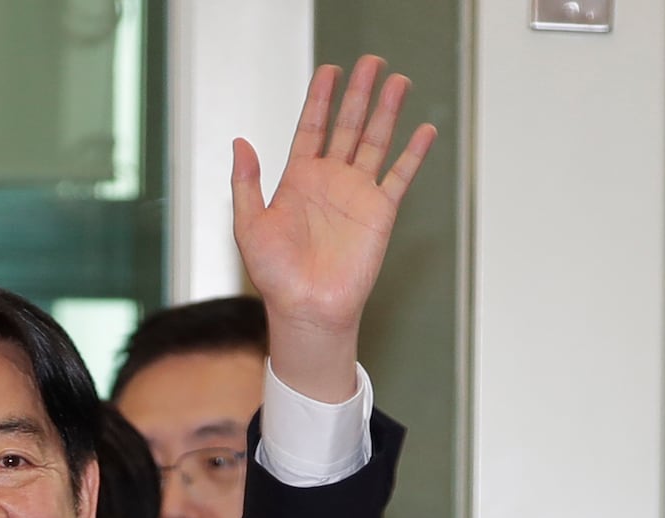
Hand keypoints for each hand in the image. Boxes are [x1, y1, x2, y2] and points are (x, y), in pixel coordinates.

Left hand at [232, 56, 435, 400]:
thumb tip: (240, 142)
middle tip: (371, 61)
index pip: (312, 128)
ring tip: (397, 81)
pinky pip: (399, 177)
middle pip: (347, 126)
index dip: (320, 99)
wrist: (306, 308)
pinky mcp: (380, 213)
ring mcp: (356, 195)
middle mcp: (330, 182)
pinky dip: (413, 154)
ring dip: (387, 112)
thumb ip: (246, 183)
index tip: (329, 71)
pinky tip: (424, 130)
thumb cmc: (275, 276)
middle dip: (358, 93)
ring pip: (375, 142)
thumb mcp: (249, 225)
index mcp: (298, 180)